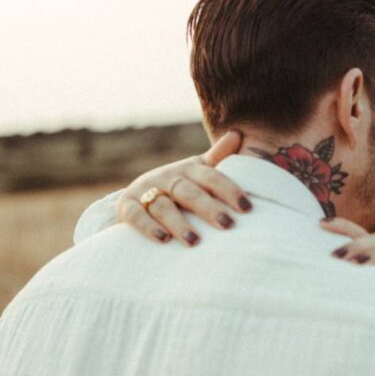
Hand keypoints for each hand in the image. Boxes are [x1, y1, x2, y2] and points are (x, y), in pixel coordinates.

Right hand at [116, 129, 249, 245]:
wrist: (137, 198)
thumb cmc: (177, 187)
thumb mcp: (197, 173)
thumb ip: (218, 158)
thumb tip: (238, 134)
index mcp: (188, 169)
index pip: (211, 177)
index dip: (229, 190)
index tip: (247, 208)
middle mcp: (166, 177)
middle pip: (189, 191)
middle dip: (208, 208)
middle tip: (227, 225)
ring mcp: (145, 190)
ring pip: (162, 206)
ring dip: (179, 223)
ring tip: (194, 241)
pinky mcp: (126, 206)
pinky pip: (135, 215)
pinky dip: (148, 227)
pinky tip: (163, 240)